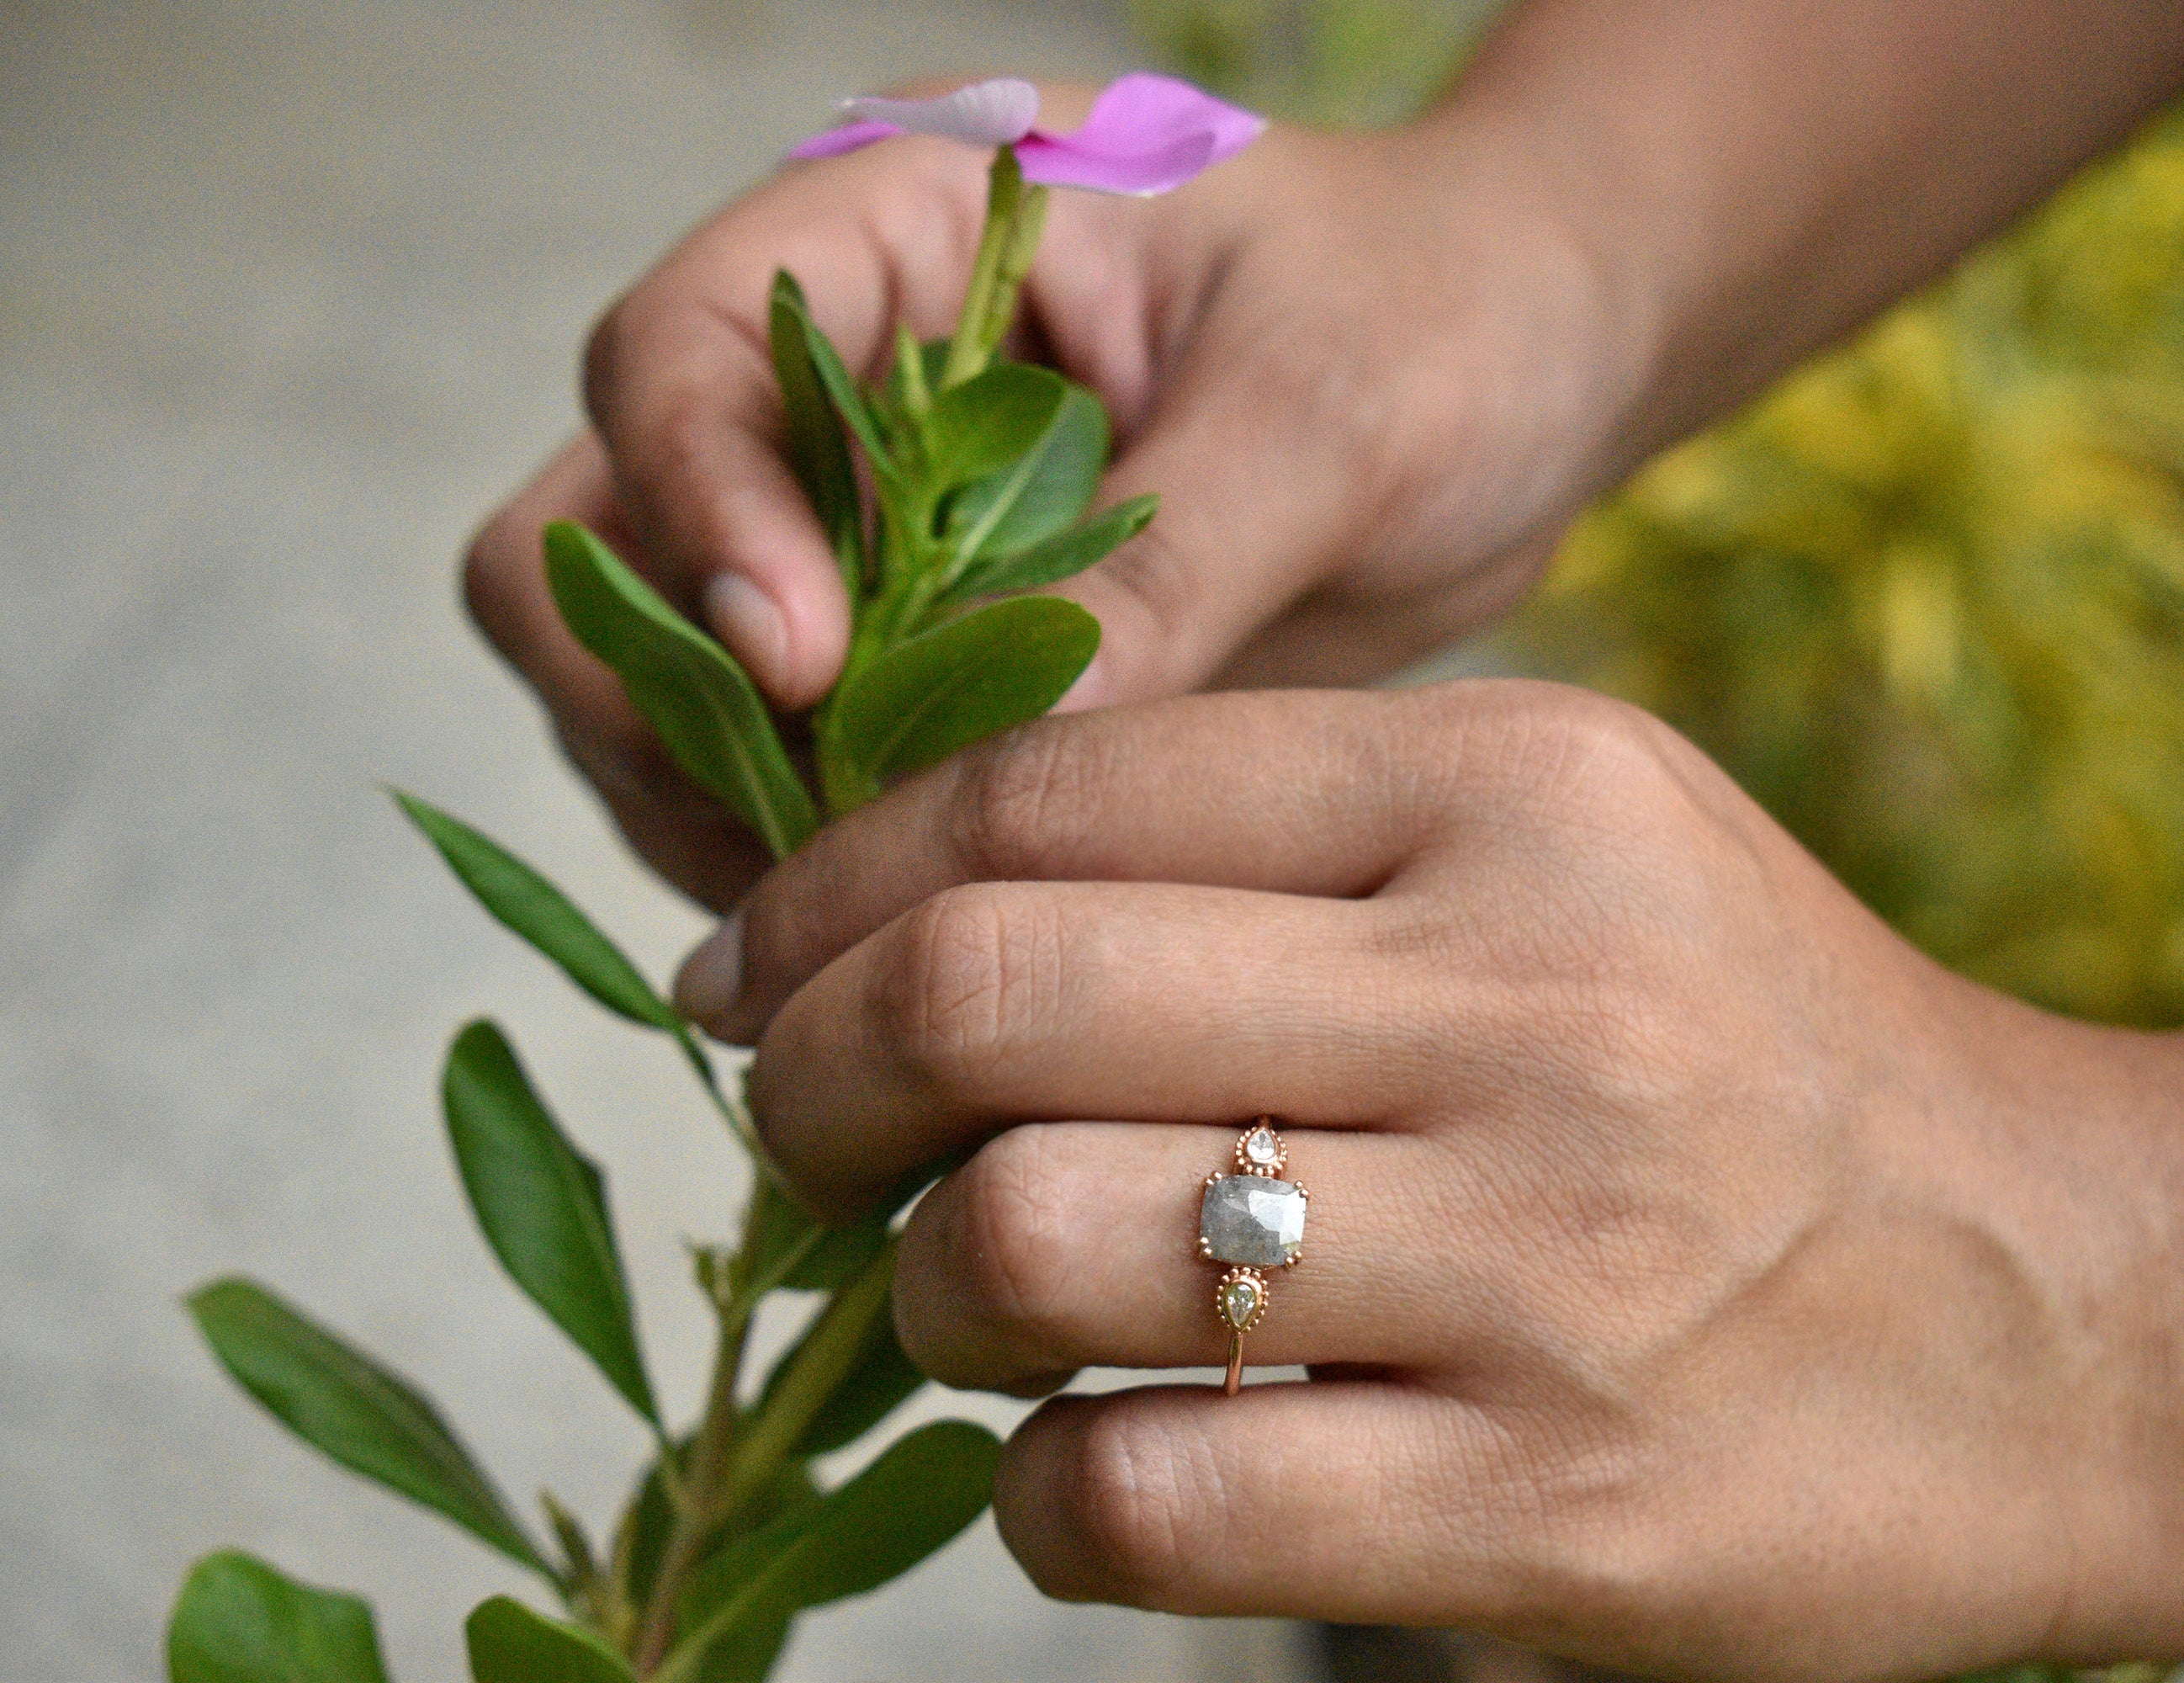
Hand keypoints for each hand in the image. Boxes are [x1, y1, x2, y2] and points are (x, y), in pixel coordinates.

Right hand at [462, 88, 1626, 908]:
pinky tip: (916, 908)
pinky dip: (803, 854)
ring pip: (647, 689)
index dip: (697, 519)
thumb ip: (1148, 578)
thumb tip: (981, 770)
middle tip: (835, 823)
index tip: (805, 668)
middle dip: (675, 700)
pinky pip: (765, 774)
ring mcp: (847, 528)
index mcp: (898, 229)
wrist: (1519, 371)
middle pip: (589, 546)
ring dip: (730, 804)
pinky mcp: (901, 659)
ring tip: (890, 894)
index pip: (676, 357)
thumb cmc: (1445, 314)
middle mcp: (827, 379)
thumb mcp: (1323, 414)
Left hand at [680, 684, 2183, 1677]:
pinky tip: (1079, 1467)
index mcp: (1506, 788)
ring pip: (1026, 1246)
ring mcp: (1538, 1262)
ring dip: (917, 1290)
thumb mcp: (1557, 850)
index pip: (1049, 792)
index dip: (833, 881)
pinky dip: (1037, 1494)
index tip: (754, 968)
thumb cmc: (1751, 1055)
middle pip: (993, 992)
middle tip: (792, 1128)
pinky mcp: (1546, 1511)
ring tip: (957, 1297)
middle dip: (809, 1072)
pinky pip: (1138, 1502)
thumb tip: (927, 912)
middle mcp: (1521, 997)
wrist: (2075, 1304)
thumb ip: (1271, 847)